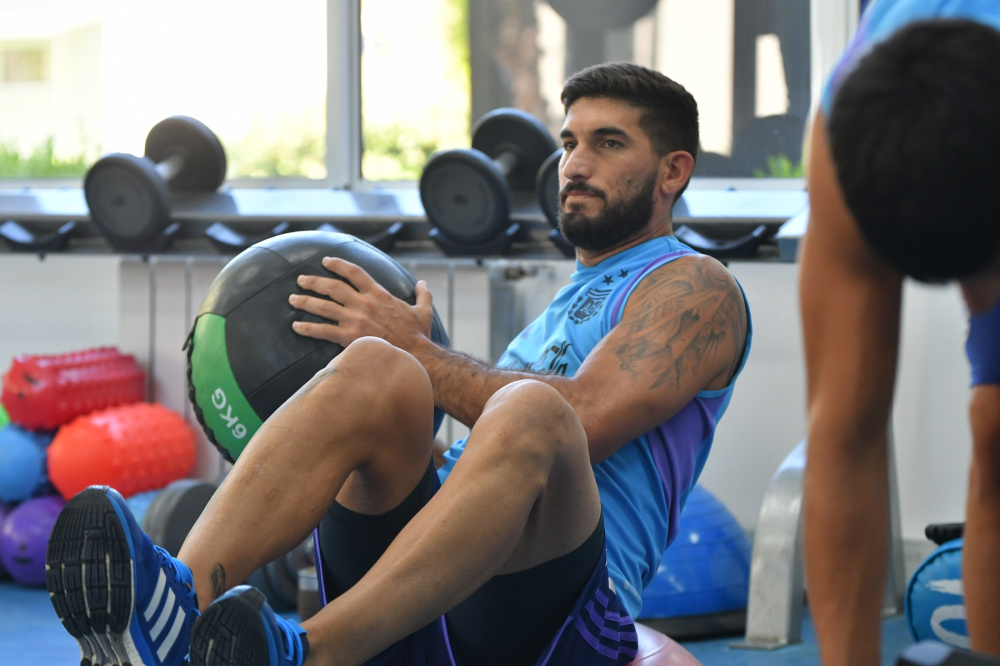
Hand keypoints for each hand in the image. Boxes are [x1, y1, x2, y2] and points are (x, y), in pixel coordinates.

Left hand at [288, 257, 433, 351]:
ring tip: (293, 298)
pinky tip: (296, 326)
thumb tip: (423, 283)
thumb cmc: (418, 335)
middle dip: (314, 281)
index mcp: (379, 294)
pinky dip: (308, 328)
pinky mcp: (350, 337)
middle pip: (333, 287)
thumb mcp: (424, 311)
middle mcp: (363, 304)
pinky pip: (324, 331)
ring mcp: (355, 320)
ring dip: (306, 301)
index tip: (326, 261)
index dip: (338, 264)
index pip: (354, 272)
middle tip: (301, 280)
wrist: (415, 355)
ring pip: (324, 307)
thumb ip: (423, 294)